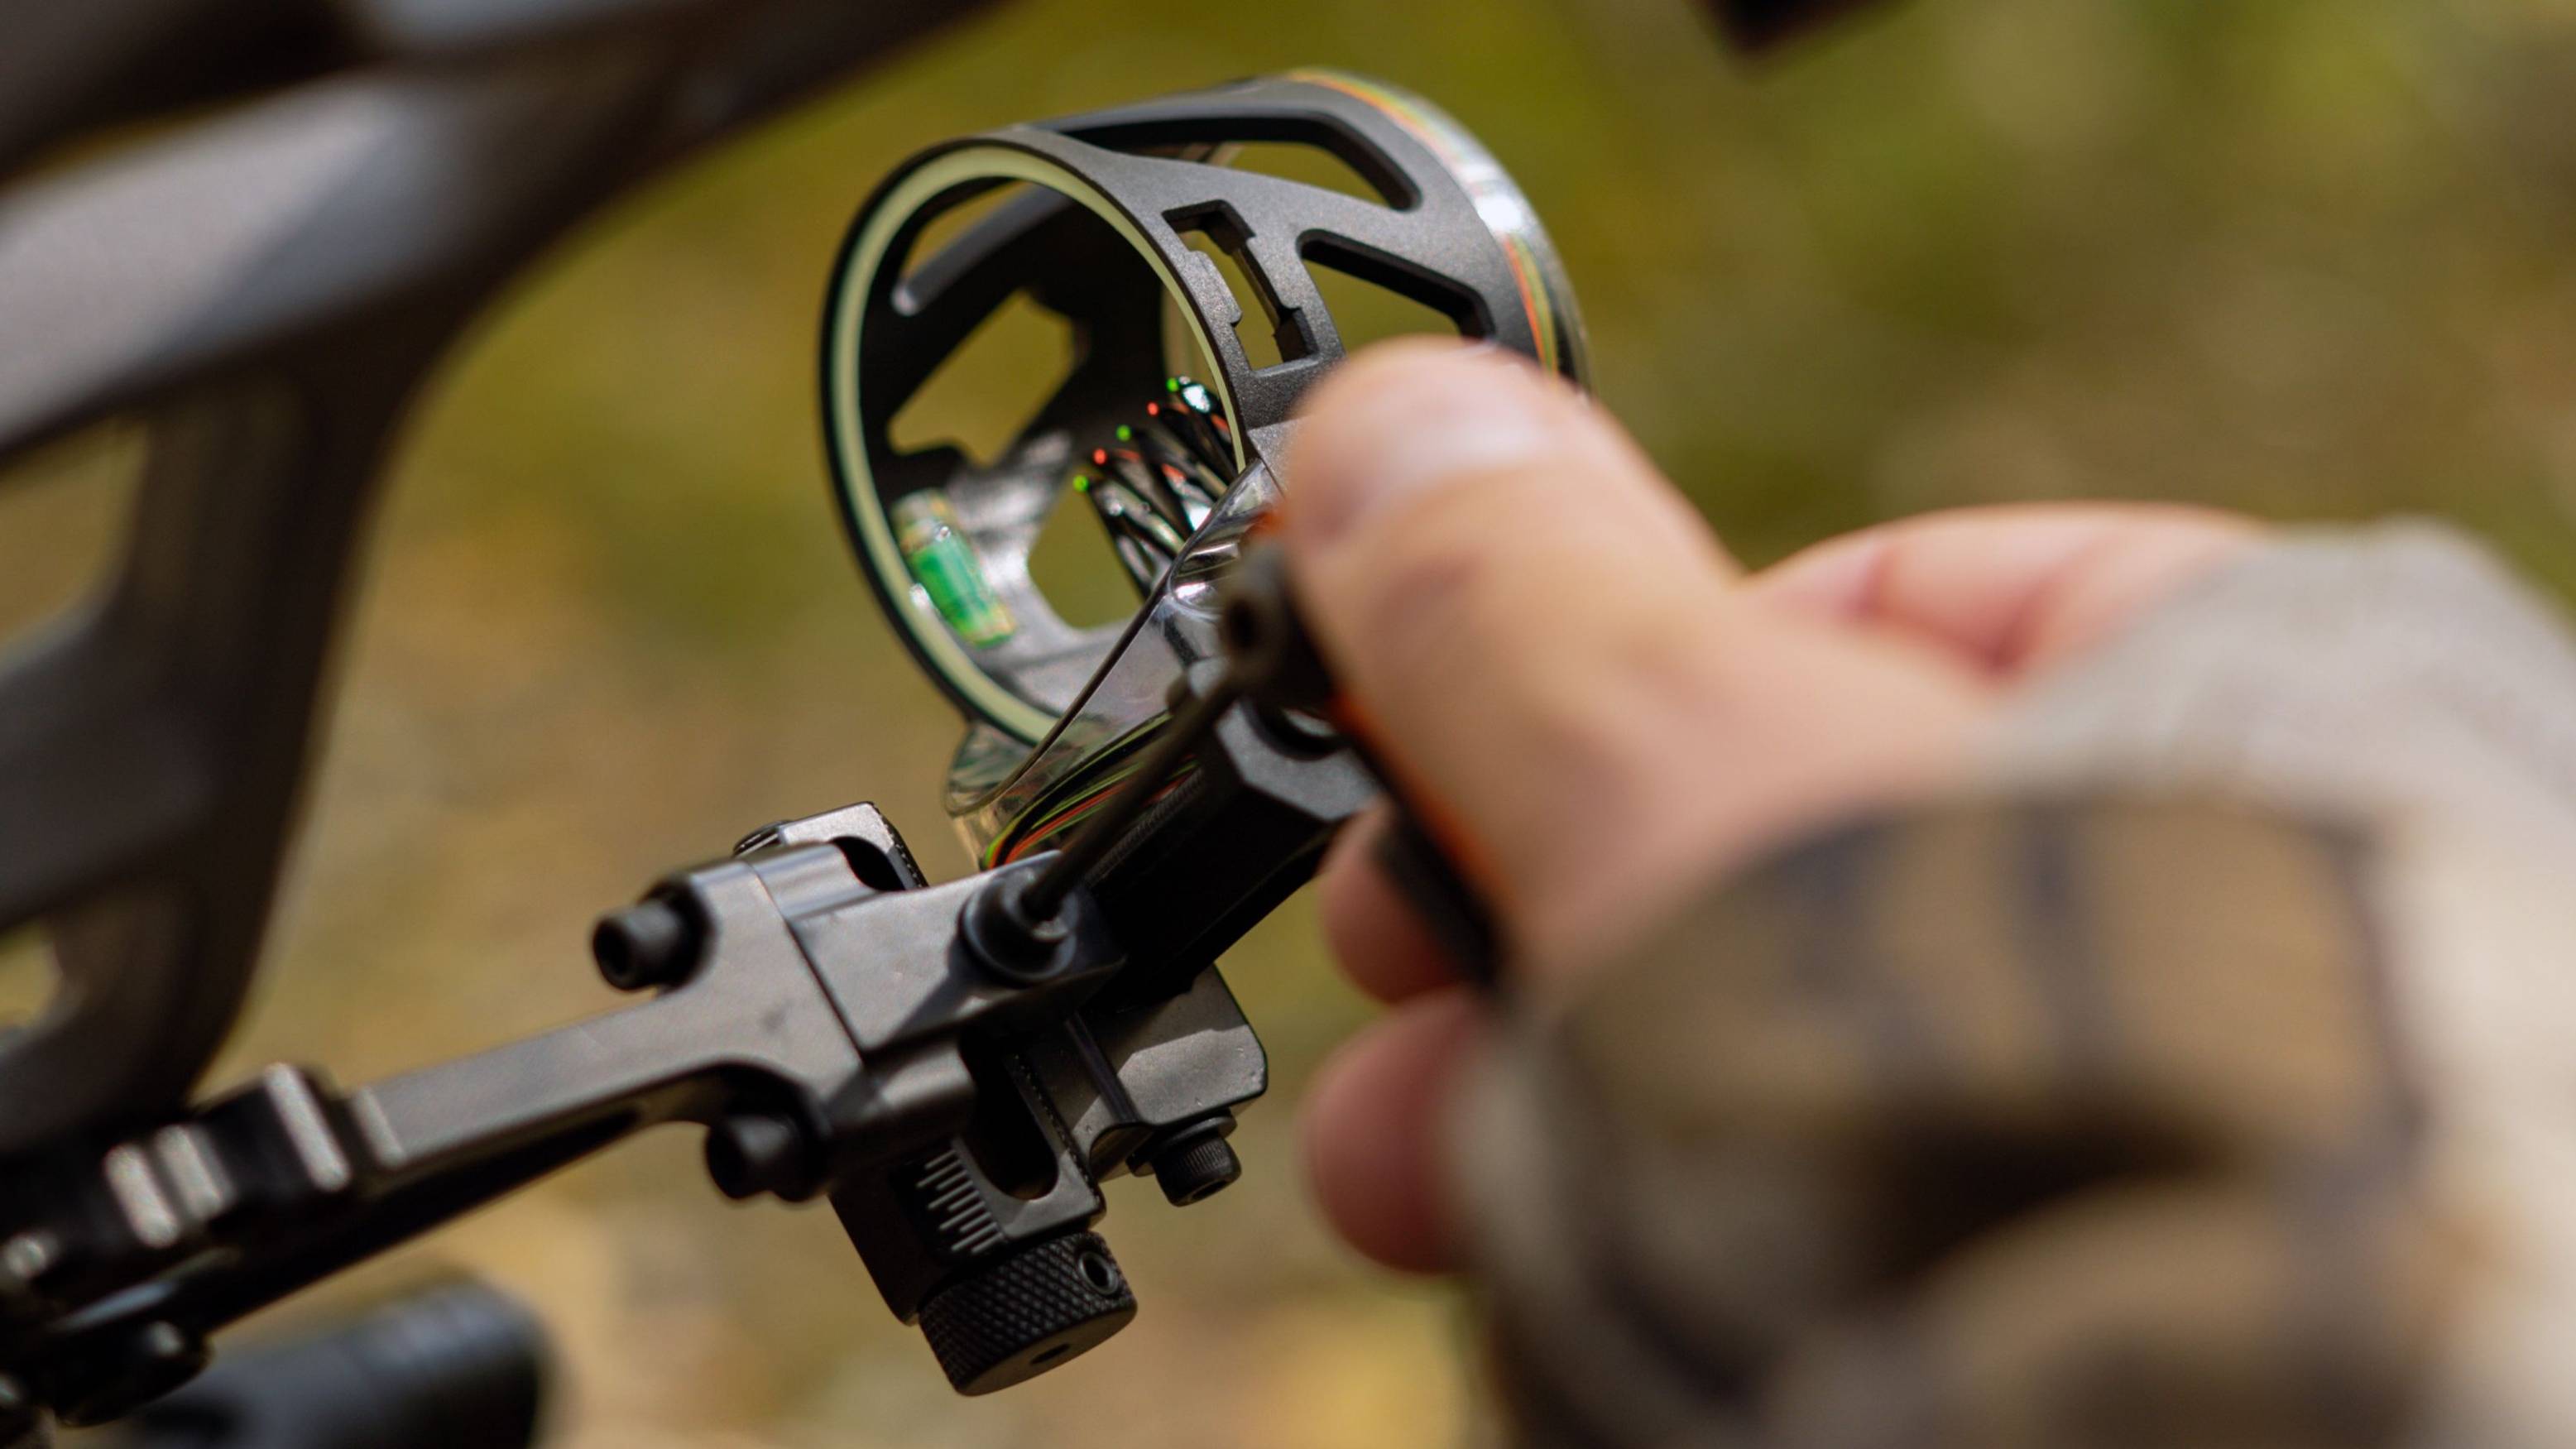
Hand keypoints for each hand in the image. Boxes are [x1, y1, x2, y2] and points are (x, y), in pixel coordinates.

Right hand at [1281, 341, 2259, 1270]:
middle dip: (1525, 910)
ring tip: (1409, 1175)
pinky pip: (1818, 1206)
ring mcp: (2148, 1108)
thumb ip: (1524, 604)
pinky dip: (1664, 1220)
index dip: (1603, 648)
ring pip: (1790, 1056)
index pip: (1862, 597)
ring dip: (1559, 1092)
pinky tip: (1559, 1271)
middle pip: (1788, 852)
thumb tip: (1389, 434)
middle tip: (1381, 964)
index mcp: (2213, 691)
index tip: (1428, 724)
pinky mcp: (2053, 1277)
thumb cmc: (2023, 1098)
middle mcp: (2212, 904)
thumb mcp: (1696, 783)